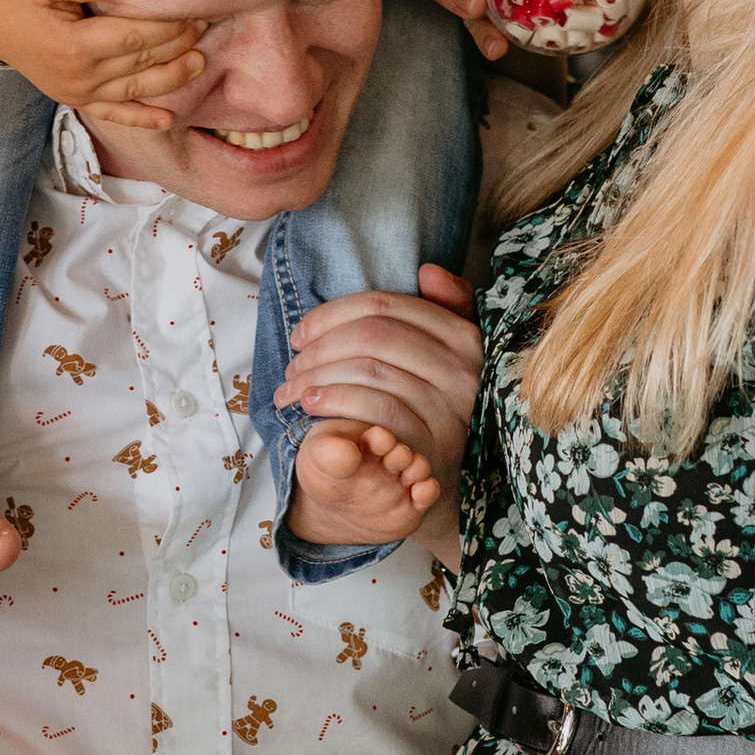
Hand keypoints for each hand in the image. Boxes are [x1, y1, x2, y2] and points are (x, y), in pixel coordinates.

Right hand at [0, 0, 205, 126]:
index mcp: (73, 45)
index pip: (133, 37)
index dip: (167, 28)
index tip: (194, 12)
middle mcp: (79, 76)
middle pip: (141, 62)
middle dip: (177, 46)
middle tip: (206, 27)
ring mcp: (79, 93)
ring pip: (136, 90)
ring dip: (172, 79)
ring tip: (200, 62)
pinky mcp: (78, 101)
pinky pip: (116, 115)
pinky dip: (143, 119)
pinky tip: (168, 119)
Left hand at [278, 264, 478, 560]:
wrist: (445, 482)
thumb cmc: (434, 408)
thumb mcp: (447, 355)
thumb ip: (444, 309)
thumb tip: (427, 271)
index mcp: (464, 335)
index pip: (385, 306)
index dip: (331, 314)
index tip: (300, 333)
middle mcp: (463, 368)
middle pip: (372, 335)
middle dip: (319, 346)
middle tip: (291, 364)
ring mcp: (452, 408)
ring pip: (369, 369)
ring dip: (317, 375)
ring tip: (291, 387)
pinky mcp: (433, 443)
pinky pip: (375, 409)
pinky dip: (334, 401)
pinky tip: (310, 405)